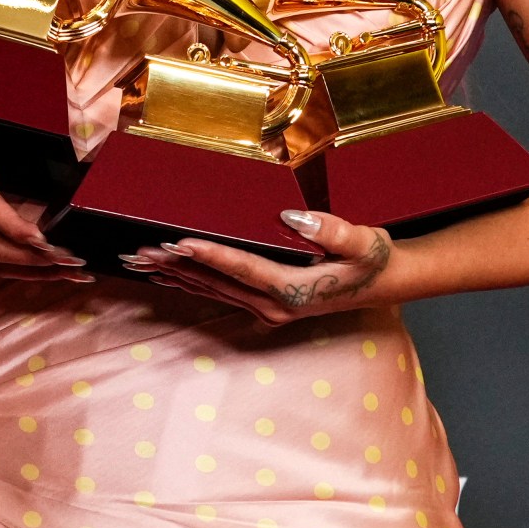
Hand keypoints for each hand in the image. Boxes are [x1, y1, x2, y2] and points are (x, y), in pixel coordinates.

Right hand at [0, 94, 88, 281]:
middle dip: (40, 260)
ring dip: (40, 269)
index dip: (14, 225)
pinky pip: (0, 252)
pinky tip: (52, 270)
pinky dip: (27, 264)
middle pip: (4, 247)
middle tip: (78, 264)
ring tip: (79, 274)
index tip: (43, 239)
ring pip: (5, 257)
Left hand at [122, 210, 393, 323]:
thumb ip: (333, 230)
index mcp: (293, 291)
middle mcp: (275, 306)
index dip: (209, 254)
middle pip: (216, 282)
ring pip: (213, 290)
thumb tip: (291, 217)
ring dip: (177, 275)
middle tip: (140, 251)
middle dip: (176, 266)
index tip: (178, 242)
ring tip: (142, 261)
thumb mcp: (364, 242)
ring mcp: (269, 310)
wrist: (388, 282)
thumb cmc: (374, 259)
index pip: (242, 268)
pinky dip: (193, 282)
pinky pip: (221, 293)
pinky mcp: (266, 306)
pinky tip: (170, 274)